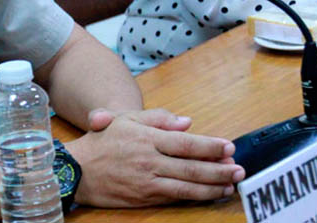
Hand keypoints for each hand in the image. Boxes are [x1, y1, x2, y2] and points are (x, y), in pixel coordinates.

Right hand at [67, 109, 244, 206]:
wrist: (76, 169)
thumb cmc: (102, 140)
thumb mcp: (126, 119)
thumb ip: (158, 118)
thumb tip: (187, 122)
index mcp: (147, 138)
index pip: (185, 143)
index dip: (209, 146)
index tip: (228, 146)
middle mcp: (149, 160)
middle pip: (191, 166)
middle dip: (219, 169)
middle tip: (239, 169)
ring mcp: (147, 181)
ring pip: (187, 186)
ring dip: (212, 186)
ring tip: (231, 184)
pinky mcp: (144, 198)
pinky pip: (175, 197)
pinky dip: (195, 197)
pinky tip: (209, 194)